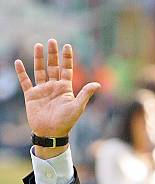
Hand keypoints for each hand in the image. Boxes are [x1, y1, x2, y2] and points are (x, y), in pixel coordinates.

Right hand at [15, 39, 99, 156]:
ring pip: (40, 70)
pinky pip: (25, 81)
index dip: (67, 58)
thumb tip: (98, 84)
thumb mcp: (78, 107)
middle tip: (52, 41)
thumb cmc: (66, 122)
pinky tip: (18, 62)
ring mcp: (42, 90)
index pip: (67, 69)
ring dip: (39, 58)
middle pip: (53, 67)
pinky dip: (21, 72)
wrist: (51, 133)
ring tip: (38, 45)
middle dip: (53, 54)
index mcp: (65, 89)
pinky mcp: (31, 96)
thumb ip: (85, 94)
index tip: (67, 46)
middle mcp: (54, 87)